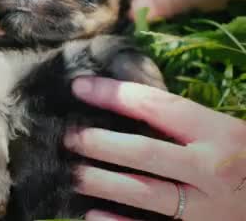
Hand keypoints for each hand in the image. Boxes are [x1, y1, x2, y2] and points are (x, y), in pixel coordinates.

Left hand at [65, 76, 245, 220]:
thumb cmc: (243, 160)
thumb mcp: (224, 133)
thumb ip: (184, 123)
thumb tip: (124, 102)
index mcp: (219, 133)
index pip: (157, 106)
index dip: (113, 95)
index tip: (78, 88)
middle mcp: (211, 169)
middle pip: (143, 152)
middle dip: (98, 142)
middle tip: (66, 137)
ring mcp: (207, 207)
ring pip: (143, 192)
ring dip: (100, 182)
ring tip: (71, 173)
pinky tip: (92, 215)